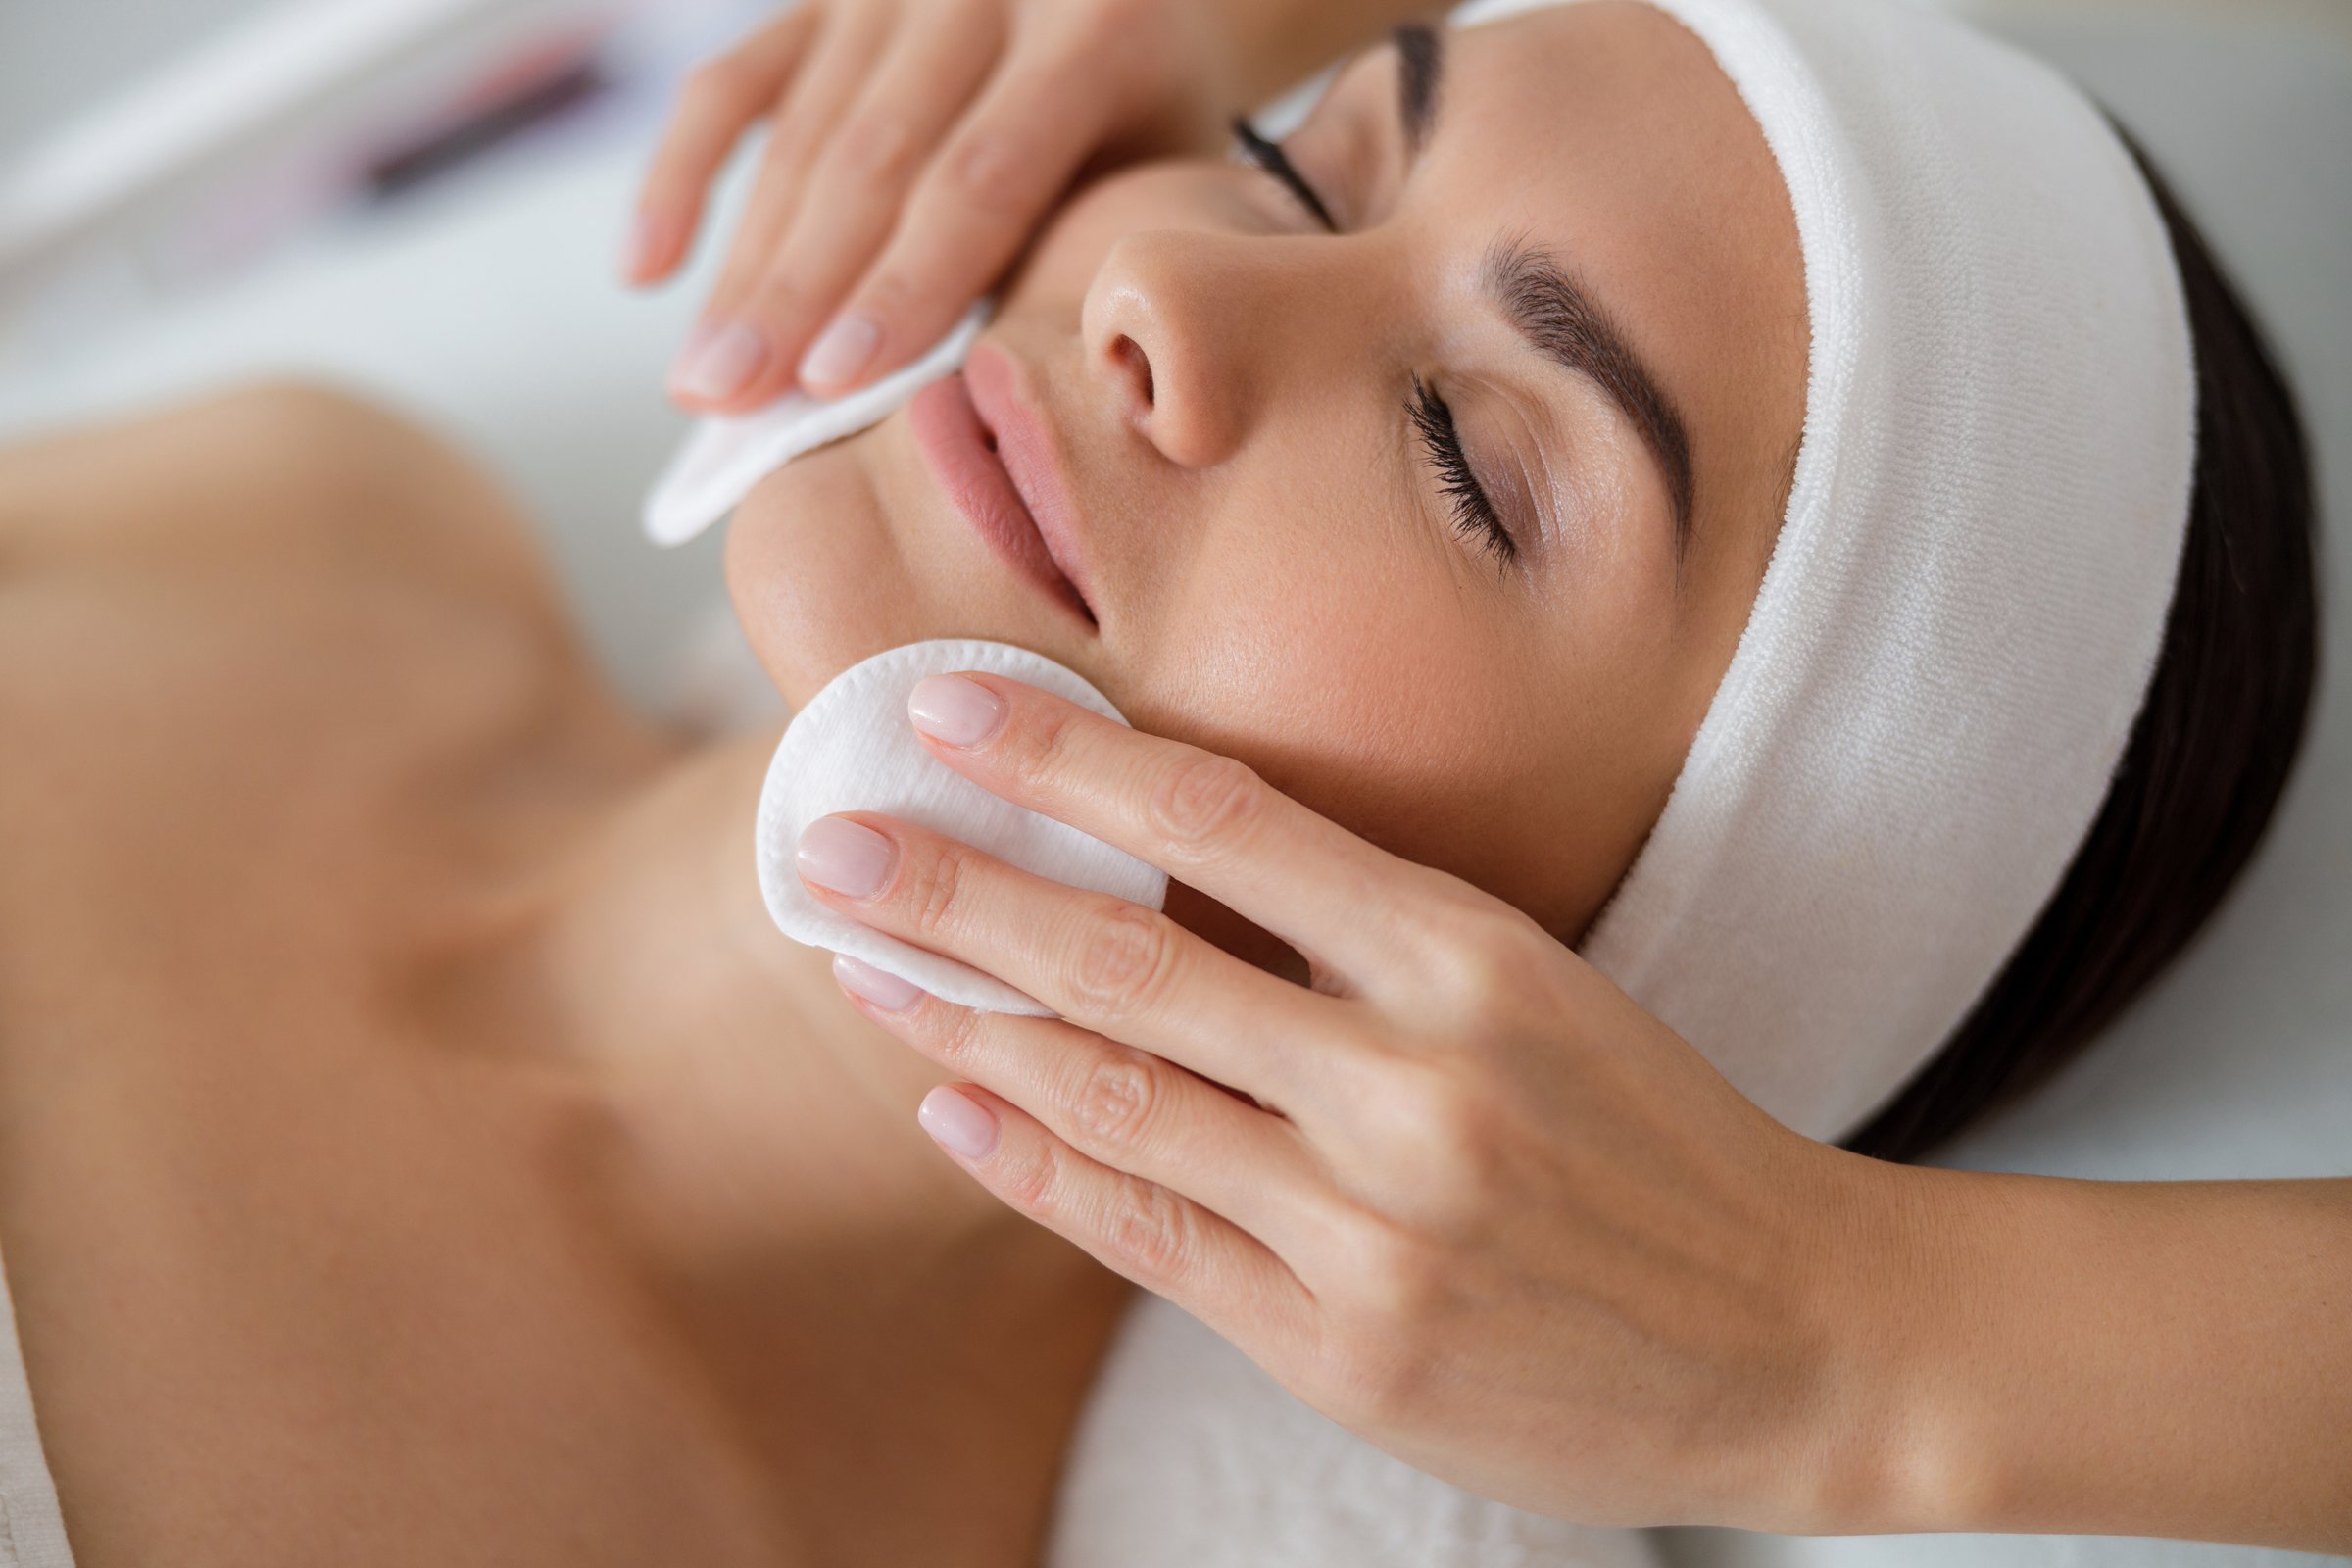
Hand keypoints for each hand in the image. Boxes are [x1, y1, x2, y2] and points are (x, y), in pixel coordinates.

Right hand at [625, 0, 1243, 411]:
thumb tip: (963, 397)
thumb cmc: (1158, 119)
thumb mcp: (1161, 170)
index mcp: (1095, 28)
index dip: (902, 286)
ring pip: (798, 138)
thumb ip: (1075, 250)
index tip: (830, 384)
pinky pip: (736, 83)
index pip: (978, 180)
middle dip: (793, 295)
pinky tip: (645, 270)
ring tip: (700, 383)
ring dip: (741, 268)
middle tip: (730, 405)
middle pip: (870, 163)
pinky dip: (682, 174)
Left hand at [790, 672, 1925, 1530]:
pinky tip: (948, 1111)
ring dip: (961, 1024)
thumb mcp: (1538, 987)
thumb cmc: (1659, 1142)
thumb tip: (1157, 864)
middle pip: (1130, 956)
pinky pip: (1149, 1236)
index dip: (1064, 758)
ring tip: (858, 961)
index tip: (948, 708)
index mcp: (1473, 957)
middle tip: (829, 839)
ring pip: (1113, 1097)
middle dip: (958, 890)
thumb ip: (1361, 934)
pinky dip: (1034, 1166)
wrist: (1803, 1335)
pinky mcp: (1344, 1344)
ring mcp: (1372, 1224)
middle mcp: (1414, 1081)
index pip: (1223, 819)